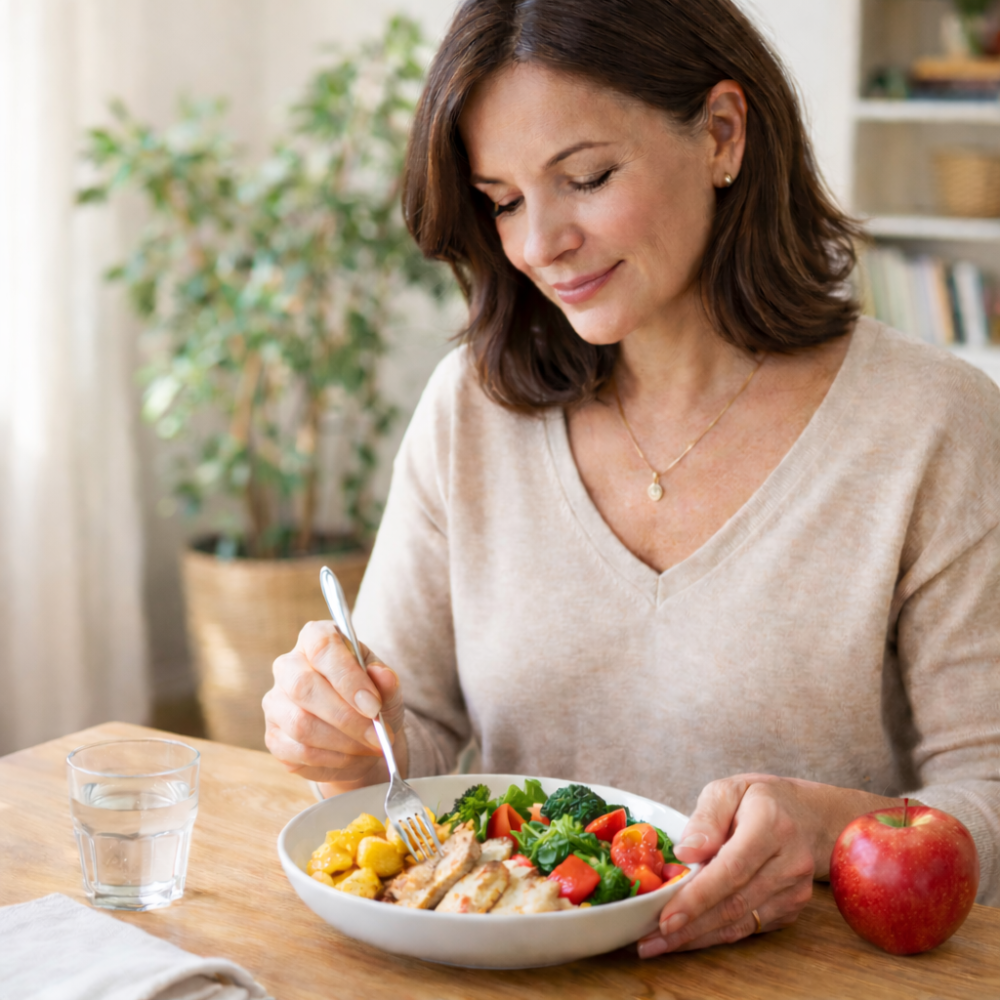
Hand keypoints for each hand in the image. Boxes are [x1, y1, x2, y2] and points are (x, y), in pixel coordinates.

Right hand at [262, 620, 405, 791]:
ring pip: (300, 724)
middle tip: (377, 735)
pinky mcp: (274, 737)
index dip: (347, 677)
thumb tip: (383, 676)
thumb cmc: (371, 701)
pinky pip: (299, 752)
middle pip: (303, 687)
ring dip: (343, 742)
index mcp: (316, 638)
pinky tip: (352, 757)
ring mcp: (275, 702)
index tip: (373, 706)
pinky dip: (332, 760)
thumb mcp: (386, 687)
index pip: (322, 647)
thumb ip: (386, 681)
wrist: (361, 736)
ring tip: (370, 747)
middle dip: (346, 717)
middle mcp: (288, 666)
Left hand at [637, 774, 906, 957]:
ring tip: (657, 944)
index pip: (732, 868)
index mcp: (771, 825)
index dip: (698, 897)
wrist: (809, 817)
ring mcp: (794, 890)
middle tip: (649, 940)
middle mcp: (789, 863)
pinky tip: (685, 938)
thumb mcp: (728, 791)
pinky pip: (748, 927)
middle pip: (734, 903)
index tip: (666, 917)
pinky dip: (714, 936)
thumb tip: (685, 853)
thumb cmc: (758, 799)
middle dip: (689, 926)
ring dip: (697, 938)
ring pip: (740, 922)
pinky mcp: (791, 909)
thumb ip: (705, 818)